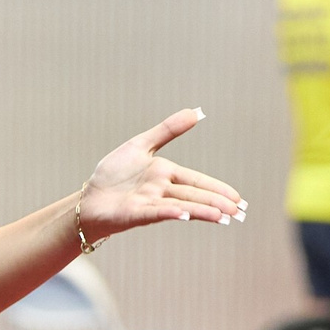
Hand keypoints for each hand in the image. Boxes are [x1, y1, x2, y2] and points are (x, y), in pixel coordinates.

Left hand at [75, 108, 244, 239]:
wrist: (89, 198)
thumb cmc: (114, 175)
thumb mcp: (141, 145)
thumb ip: (168, 130)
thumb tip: (197, 112)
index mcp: (166, 175)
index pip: (198, 181)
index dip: (218, 189)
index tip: (238, 199)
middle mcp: (162, 191)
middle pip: (195, 196)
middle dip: (218, 204)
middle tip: (240, 213)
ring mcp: (150, 204)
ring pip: (182, 206)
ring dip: (202, 211)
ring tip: (223, 217)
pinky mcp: (135, 214)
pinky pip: (155, 212)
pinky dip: (170, 212)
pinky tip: (185, 215)